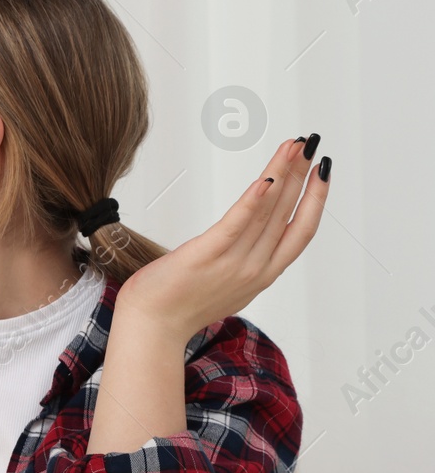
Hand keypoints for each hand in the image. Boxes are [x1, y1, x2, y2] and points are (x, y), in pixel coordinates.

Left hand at [117, 134, 329, 340]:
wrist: (151, 329)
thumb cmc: (178, 305)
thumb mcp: (224, 285)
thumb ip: (241, 262)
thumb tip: (246, 236)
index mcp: (262, 275)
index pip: (300, 231)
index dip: (315, 199)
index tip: (322, 171)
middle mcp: (255, 270)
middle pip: (288, 214)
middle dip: (303, 175)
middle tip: (313, 144)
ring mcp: (233, 264)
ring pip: (268, 212)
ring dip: (283, 175)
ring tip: (293, 147)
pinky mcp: (205, 256)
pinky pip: (235, 225)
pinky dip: (253, 202)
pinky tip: (265, 179)